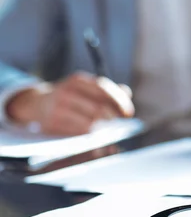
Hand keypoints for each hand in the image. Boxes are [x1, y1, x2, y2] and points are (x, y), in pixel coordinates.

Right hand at [5, 72, 133, 135]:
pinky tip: (97, 135)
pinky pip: (78, 132)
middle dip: (112, 118)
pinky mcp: (52, 123)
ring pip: (89, 121)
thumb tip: (127, 92)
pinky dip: (91, 135)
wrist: (36, 104)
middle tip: (120, 125)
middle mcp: (67, 91)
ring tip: (110, 131)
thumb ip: (106, 90)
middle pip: (98, 107)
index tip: (128, 113)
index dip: (119, 101)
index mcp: (78, 80)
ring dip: (103, 129)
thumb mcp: (85, 88)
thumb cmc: (69, 96)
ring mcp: (58, 107)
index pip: (103, 88)